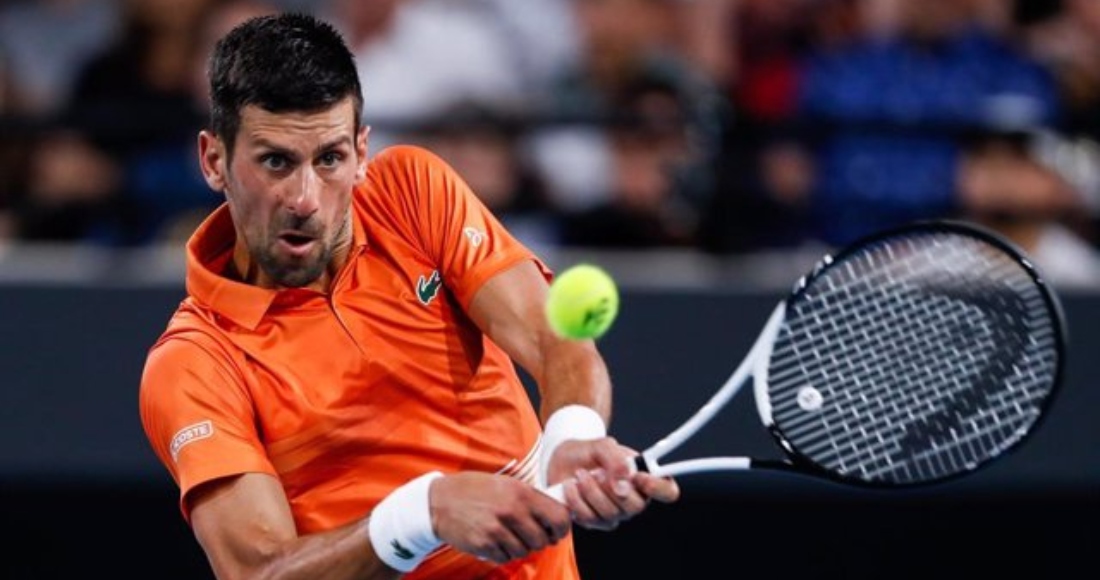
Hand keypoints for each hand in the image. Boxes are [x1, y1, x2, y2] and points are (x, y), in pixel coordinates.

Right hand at [429, 472, 571, 563]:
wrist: (439, 501)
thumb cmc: (476, 491)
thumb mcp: (507, 485)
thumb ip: (532, 499)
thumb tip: (559, 514)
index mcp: (522, 493)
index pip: (559, 518)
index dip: (561, 529)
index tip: (554, 531)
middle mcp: (512, 510)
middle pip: (543, 540)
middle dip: (538, 541)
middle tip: (527, 535)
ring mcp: (497, 529)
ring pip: (524, 551)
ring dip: (519, 548)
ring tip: (506, 535)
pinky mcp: (483, 544)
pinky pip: (505, 558)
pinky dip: (502, 553)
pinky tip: (493, 541)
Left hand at [548, 437, 679, 529]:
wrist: (563, 459)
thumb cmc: (589, 451)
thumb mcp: (602, 445)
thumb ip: (616, 458)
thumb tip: (625, 478)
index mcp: (644, 478)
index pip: (667, 491)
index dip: (659, 488)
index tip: (639, 476)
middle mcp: (634, 499)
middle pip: (636, 507)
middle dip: (611, 488)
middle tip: (597, 472)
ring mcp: (615, 513)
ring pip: (610, 513)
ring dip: (590, 491)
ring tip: (580, 474)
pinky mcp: (595, 521)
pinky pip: (589, 518)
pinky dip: (576, 500)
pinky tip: (571, 486)